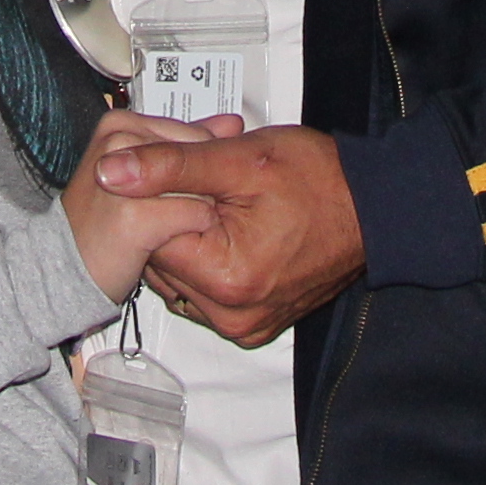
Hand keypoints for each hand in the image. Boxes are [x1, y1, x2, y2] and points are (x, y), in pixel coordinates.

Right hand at [63, 109, 237, 304]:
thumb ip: (187, 144)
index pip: (196, 133)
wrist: (66, 267)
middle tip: (162, 213)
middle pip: (202, 158)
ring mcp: (125, 176)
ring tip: (157, 226)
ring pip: (202, 187)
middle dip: (198, 190)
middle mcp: (119, 142)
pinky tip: (161, 241)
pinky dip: (190, 235)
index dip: (201, 170)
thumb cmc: (101, 223)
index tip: (175, 192)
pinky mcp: (133, 214)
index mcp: (119, 124)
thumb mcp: (146, 171)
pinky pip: (196, 216)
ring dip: (194, 213)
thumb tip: (231, 124)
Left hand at [97, 124, 367, 346]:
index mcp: (226, 280)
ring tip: (226, 204)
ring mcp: (244, 324)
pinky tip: (233, 228)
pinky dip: (209, 259)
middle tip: (209, 184)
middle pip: (162, 262)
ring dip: (189, 239)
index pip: (149, 238)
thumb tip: (110, 172)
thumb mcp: (239, 160)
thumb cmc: (319, 180)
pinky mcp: (253, 323)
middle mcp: (233, 316)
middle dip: (172, 219)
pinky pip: (206, 291)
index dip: (160, 196)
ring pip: (180, 276)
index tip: (184, 172)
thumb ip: (170, 167)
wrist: (375, 208)